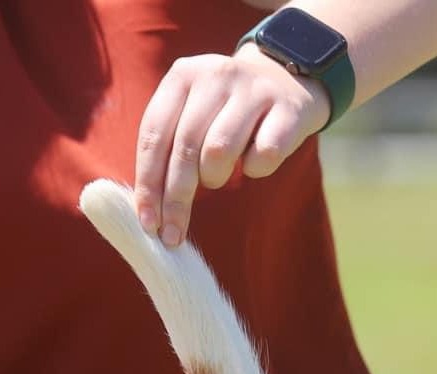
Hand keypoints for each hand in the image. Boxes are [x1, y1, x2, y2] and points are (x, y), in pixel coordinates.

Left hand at [134, 46, 331, 247]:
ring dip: (214, 177)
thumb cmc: (224, 112)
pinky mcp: (288, 108)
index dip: (148, 184)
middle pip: (185, 148)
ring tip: (217, 175)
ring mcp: (254, 89)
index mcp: (182, 76)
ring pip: (219, 152)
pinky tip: (253, 160)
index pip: (154, 136)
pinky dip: (254, 169)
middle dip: (176, 199)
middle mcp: (216, 75)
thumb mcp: (189, 114)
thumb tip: (147, 211)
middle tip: (172, 234)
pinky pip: (263, 156)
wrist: (287, 80)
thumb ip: (165, 150)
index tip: (148, 223)